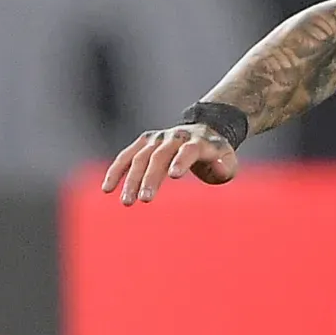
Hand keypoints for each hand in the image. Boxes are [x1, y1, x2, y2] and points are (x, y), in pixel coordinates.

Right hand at [101, 124, 237, 204]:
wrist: (205, 132)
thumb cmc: (217, 156)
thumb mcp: (228, 163)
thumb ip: (223, 168)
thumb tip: (218, 168)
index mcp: (198, 142)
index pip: (188, 150)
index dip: (181, 161)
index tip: (173, 176)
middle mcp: (175, 137)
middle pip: (160, 156)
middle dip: (150, 178)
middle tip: (144, 200)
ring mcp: (157, 138)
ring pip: (140, 157)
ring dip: (131, 179)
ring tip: (126, 202)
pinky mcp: (144, 142)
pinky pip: (127, 156)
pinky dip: (116, 170)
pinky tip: (107, 188)